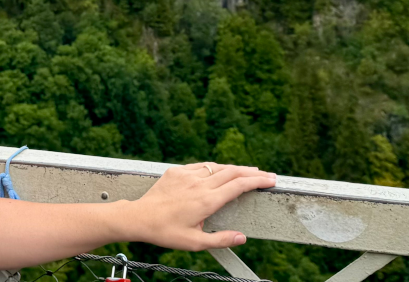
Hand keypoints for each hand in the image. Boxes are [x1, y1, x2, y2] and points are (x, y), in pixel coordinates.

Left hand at [128, 162, 275, 249]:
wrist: (138, 217)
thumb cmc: (165, 232)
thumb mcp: (194, 243)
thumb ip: (220, 240)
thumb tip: (242, 237)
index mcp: (206, 201)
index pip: (238, 185)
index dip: (257, 181)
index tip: (270, 180)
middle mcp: (199, 184)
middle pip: (232, 172)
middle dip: (252, 172)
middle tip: (266, 175)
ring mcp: (188, 175)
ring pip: (217, 167)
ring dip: (234, 168)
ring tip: (247, 172)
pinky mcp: (177, 171)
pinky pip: (201, 166)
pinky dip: (214, 168)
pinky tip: (219, 171)